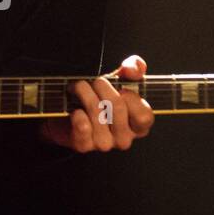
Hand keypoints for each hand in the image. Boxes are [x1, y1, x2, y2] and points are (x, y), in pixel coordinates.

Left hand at [38, 55, 154, 152]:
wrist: (69, 112)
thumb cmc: (100, 97)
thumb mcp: (120, 80)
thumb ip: (133, 68)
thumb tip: (133, 69)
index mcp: (138, 126)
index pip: (144, 116)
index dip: (133, 98)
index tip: (121, 88)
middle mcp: (124, 138)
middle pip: (118, 107)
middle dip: (103, 86)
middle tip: (95, 81)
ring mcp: (105, 144)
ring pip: (97, 113)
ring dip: (85, 93)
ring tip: (79, 87)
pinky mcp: (84, 145)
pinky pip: (83, 126)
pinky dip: (77, 113)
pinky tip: (76, 109)